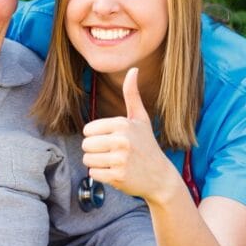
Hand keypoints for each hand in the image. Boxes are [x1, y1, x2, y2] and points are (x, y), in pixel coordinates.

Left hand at [81, 68, 172, 198]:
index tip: (111, 140)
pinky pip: (93, 174)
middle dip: (95, 151)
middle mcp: (121, 140)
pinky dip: (101, 175)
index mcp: (122, 124)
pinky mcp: (117, 176)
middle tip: (112, 153)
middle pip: (85, 145)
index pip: (88, 130)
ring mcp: (120, 159)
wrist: (160, 177)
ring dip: (97, 163)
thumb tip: (133, 68)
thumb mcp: (140, 118)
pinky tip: (116, 172)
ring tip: (114, 162)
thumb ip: (132, 94)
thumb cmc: (147, 145)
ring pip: (87, 160)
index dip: (96, 136)